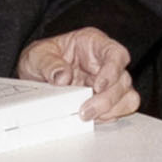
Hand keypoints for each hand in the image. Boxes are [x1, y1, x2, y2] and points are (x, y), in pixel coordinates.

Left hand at [18, 27, 140, 120]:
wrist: (33, 76)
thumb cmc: (41, 59)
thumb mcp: (36, 55)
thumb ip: (48, 63)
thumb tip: (62, 76)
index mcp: (93, 43)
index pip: (115, 53)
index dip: (112, 70)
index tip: (98, 86)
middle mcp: (105, 63)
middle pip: (123, 79)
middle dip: (107, 99)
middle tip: (86, 111)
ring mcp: (108, 83)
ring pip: (127, 97)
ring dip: (111, 110)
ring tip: (88, 116)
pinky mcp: (106, 101)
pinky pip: (119, 111)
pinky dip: (108, 118)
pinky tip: (92, 118)